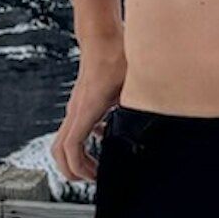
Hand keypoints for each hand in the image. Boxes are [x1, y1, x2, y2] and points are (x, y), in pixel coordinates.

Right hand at [51, 43, 127, 182]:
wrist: (102, 37)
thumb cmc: (115, 56)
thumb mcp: (133, 86)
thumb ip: (140, 106)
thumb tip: (159, 120)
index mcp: (86, 109)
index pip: (71, 146)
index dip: (79, 167)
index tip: (96, 177)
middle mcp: (76, 110)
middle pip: (59, 150)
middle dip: (72, 170)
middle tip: (92, 179)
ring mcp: (76, 107)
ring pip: (63, 141)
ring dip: (76, 158)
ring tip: (97, 167)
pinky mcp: (81, 103)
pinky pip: (74, 130)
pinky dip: (82, 143)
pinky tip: (105, 138)